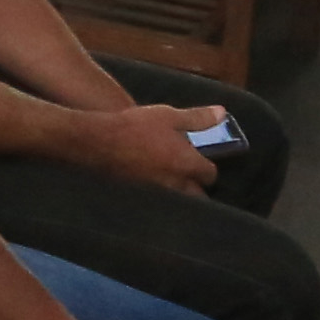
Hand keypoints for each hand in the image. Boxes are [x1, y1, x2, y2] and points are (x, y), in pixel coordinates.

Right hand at [73, 104, 226, 196]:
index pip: (211, 175)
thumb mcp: (168, 115)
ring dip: (180, 194)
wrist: (98, 142)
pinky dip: (161, 199)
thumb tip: (222, 114)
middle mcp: (177, 184)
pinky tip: (152, 188)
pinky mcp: (142, 201)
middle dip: (197, 188)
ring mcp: (158, 195)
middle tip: (189, 176)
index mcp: (187, 164)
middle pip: (198, 197)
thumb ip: (198, 118)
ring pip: (179, 203)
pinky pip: (160, 205)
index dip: (207, 167)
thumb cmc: (135, 126)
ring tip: (171, 182)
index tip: (200, 160)